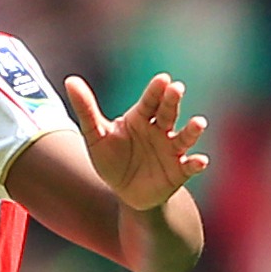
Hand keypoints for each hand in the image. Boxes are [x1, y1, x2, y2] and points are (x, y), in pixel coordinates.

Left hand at [62, 72, 208, 211]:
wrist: (124, 192)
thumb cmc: (111, 159)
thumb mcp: (96, 135)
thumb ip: (86, 109)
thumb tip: (70, 80)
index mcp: (141, 118)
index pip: (150, 101)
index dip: (156, 91)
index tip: (163, 79)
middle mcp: (160, 130)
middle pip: (168, 112)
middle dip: (173, 101)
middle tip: (177, 88)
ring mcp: (171, 150)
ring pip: (184, 137)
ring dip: (192, 130)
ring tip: (199, 123)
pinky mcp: (178, 171)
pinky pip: (189, 166)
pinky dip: (195, 163)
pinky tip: (200, 161)